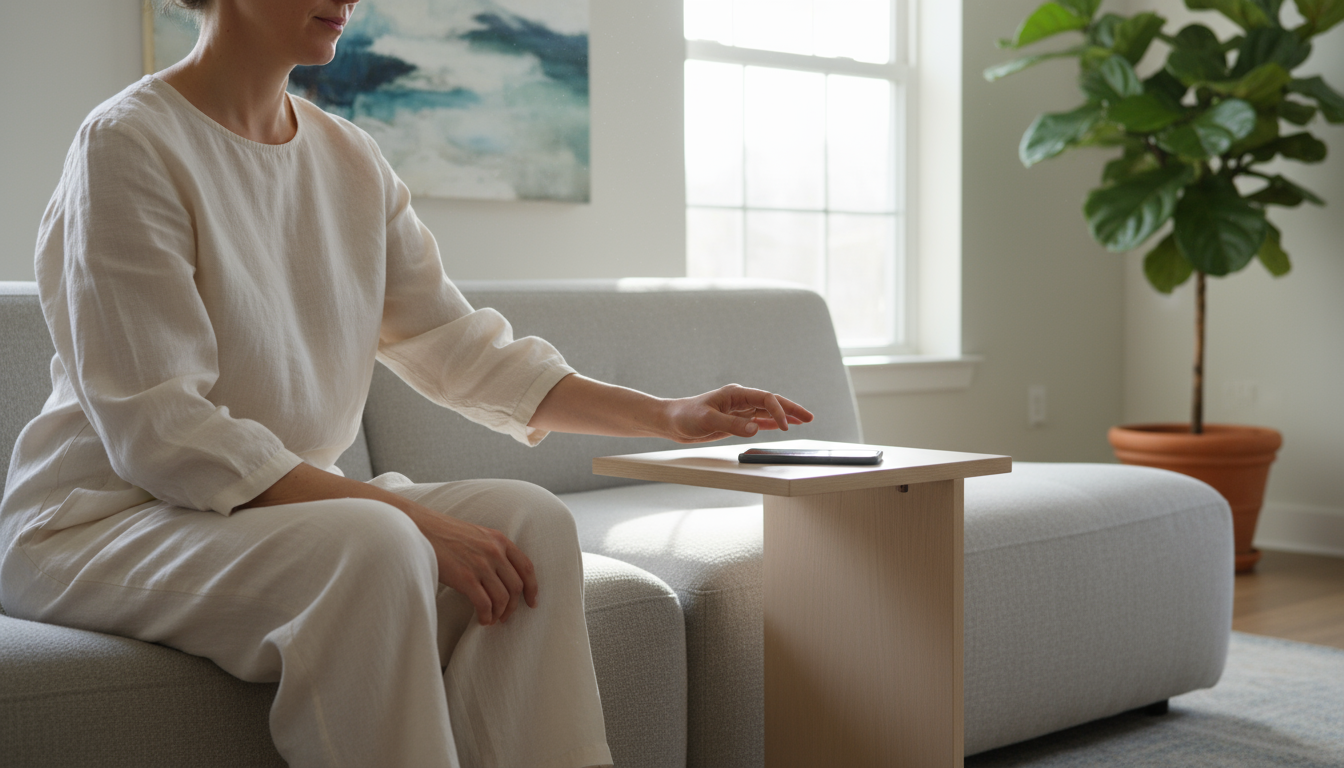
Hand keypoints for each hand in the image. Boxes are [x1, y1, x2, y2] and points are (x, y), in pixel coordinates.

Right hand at [410, 506, 538, 625]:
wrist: (419, 529)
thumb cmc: (445, 534)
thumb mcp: (477, 535)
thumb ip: (493, 550)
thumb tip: (503, 577)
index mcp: (499, 540)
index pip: (526, 567)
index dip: (532, 588)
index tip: (532, 602)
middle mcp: (494, 551)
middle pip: (516, 586)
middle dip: (513, 606)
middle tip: (506, 616)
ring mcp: (481, 565)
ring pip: (502, 598)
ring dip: (499, 613)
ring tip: (492, 619)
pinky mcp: (465, 578)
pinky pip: (484, 604)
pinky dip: (486, 616)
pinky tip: (482, 620)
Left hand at [663, 384, 813, 442]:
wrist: (671, 422)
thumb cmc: (685, 417)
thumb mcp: (708, 420)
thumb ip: (732, 424)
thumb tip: (755, 428)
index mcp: (736, 394)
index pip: (765, 399)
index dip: (778, 411)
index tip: (785, 426)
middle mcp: (740, 400)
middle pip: (772, 402)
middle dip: (791, 409)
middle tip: (810, 417)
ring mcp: (739, 411)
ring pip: (767, 412)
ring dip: (785, 416)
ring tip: (804, 421)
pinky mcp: (735, 421)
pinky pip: (759, 421)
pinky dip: (772, 423)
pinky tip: (783, 426)